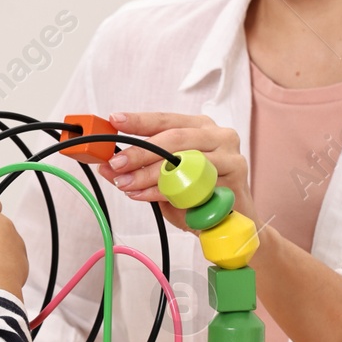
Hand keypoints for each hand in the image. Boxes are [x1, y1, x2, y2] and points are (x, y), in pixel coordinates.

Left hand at [101, 112, 256, 230]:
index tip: (115, 120)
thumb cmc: (199, 196)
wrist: (234, 222)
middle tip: (116, 164)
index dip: (140, 120)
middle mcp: (217, 135)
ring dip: (149, 174)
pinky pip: (194, 185)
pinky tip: (145, 195)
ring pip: (184, 161)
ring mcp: (230, 155)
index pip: (166, 120)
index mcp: (199, 126)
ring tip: (126, 184)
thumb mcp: (165, 179)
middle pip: (174, 139)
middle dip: (140, 152)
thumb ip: (138, 169)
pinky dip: (165, 192)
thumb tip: (106, 165)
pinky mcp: (235, 178)